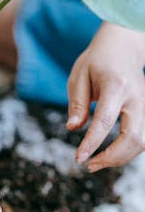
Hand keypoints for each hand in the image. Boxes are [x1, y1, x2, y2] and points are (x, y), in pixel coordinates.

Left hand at [66, 23, 144, 170]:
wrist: (124, 46)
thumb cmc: (98, 60)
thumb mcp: (79, 75)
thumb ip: (77, 103)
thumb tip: (72, 128)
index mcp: (116, 85)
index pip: (105, 120)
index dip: (92, 143)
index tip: (79, 158)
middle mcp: (137, 97)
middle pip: (133, 137)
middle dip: (112, 157)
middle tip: (89, 164)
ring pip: (143, 142)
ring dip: (121, 158)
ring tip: (97, 162)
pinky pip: (144, 138)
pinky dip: (128, 151)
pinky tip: (111, 154)